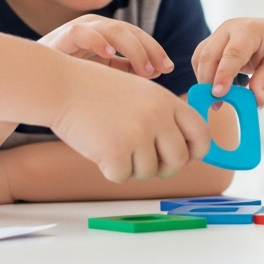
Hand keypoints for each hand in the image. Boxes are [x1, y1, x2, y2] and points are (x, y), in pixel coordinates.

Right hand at [39, 14, 172, 77]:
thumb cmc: (67, 85)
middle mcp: (93, 30)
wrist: (29, 87)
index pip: (137, 37)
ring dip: (131, 47)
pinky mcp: (59, 39)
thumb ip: (126, 72)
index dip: (154, 50)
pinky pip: (80, 33)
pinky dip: (96, 41)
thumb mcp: (103, 79)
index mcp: (105, 38)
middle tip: (160, 70)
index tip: (168, 69)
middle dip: (147, 48)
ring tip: (144, 68)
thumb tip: (157, 74)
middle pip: (128, 30)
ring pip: (111, 28)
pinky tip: (109, 55)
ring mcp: (76, 32)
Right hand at [50, 68, 210, 183]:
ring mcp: (138, 134)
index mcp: (167, 101)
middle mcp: (158, 116)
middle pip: (178, 161)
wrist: (62, 86)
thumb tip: (186, 152)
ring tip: (113, 143)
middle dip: (162, 167)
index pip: (201, 135)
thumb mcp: (141, 92)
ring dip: (132, 167)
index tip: (184, 157)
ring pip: (149, 172)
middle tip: (142, 159)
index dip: (195, 152)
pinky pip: (123, 177)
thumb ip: (165, 116)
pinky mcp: (116, 152)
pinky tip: (99, 147)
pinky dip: (111, 170)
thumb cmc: (98, 91)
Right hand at [191, 17, 263, 106]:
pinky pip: (200, 59)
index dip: (223, 74)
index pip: (232, 54)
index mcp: (249, 29)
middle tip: (215, 104)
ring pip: (200, 57)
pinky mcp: (213, 42)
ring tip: (216, 100)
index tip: (218, 94)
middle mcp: (229, 28)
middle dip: (207, 81)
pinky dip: (204, 75)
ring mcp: (219, 33)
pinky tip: (216, 88)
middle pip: (209, 55)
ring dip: (203, 80)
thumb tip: (256, 101)